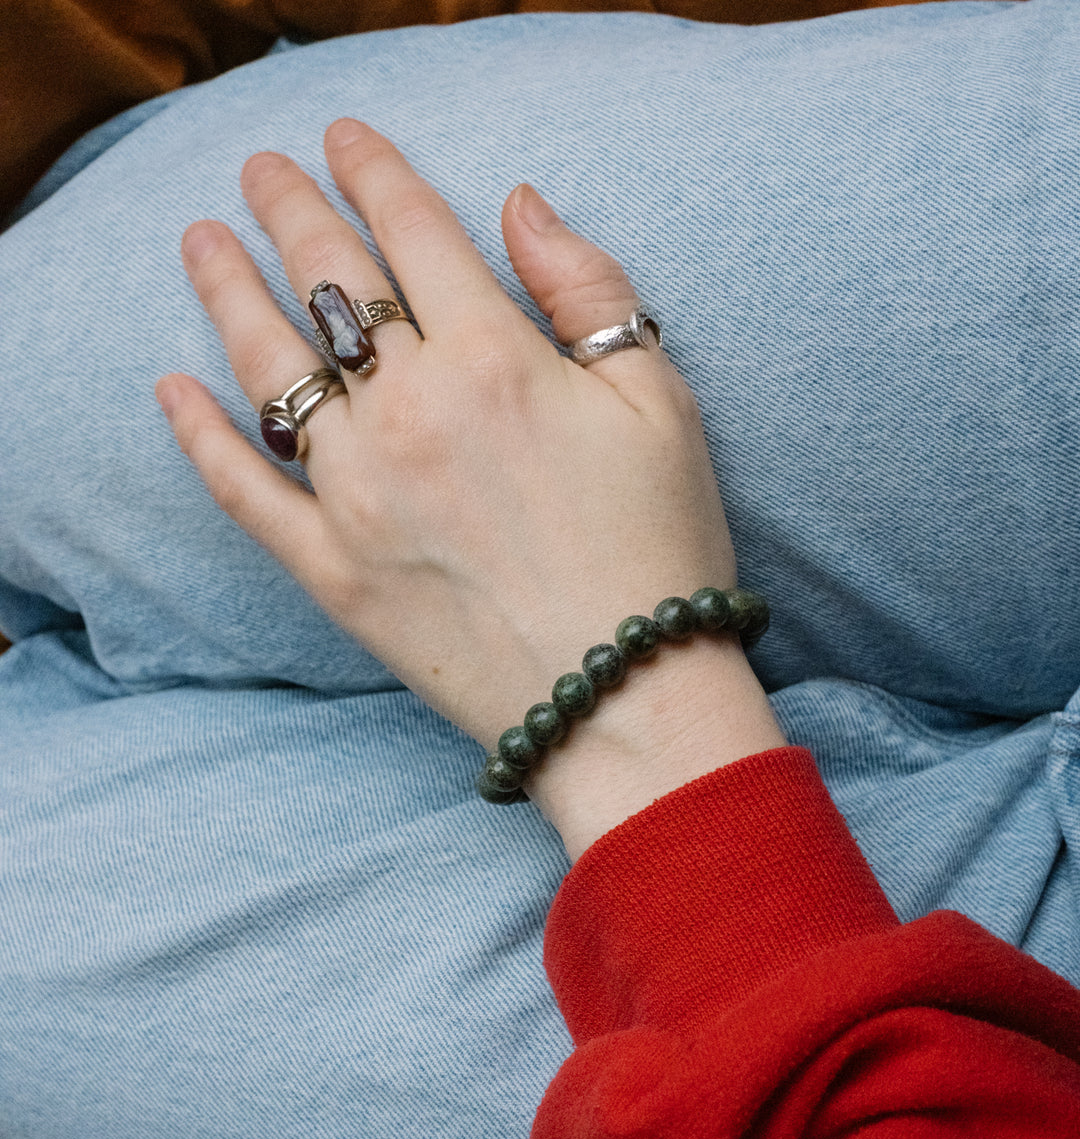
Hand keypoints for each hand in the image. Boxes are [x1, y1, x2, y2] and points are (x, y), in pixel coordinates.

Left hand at [156, 121, 780, 844]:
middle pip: (332, 282)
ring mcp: (358, 493)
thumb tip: (520, 204)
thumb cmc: (658, 550)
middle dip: (291, 208)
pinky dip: (201, 436)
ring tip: (202, 243)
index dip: (376, 171)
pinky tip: (172, 389)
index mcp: (495, 361)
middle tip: (261, 169)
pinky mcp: (330, 569)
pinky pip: (245, 490)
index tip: (347, 138)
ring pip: (272, 366)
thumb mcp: (660, 402)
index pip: (415, 234)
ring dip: (229, 291)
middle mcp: (411, 413)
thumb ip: (588, 291)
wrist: (622, 699)